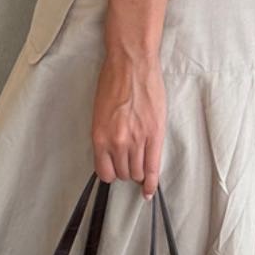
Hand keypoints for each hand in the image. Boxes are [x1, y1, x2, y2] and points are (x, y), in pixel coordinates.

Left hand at [91, 51, 166, 197]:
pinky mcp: (154, 135)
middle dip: (125, 170)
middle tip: (129, 161)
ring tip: (140, 164)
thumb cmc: (114, 81)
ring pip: (136, 172)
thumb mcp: (100, 112)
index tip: (115, 171)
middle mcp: (117, 142)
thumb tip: (111, 151)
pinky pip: (152, 168)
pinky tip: (149, 190)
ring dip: (138, 172)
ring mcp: (137, 140)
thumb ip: (106, 134)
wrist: (132, 64)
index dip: (111, 173)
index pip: (104, 172)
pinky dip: (151, 182)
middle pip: (122, 173)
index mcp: (100, 136)